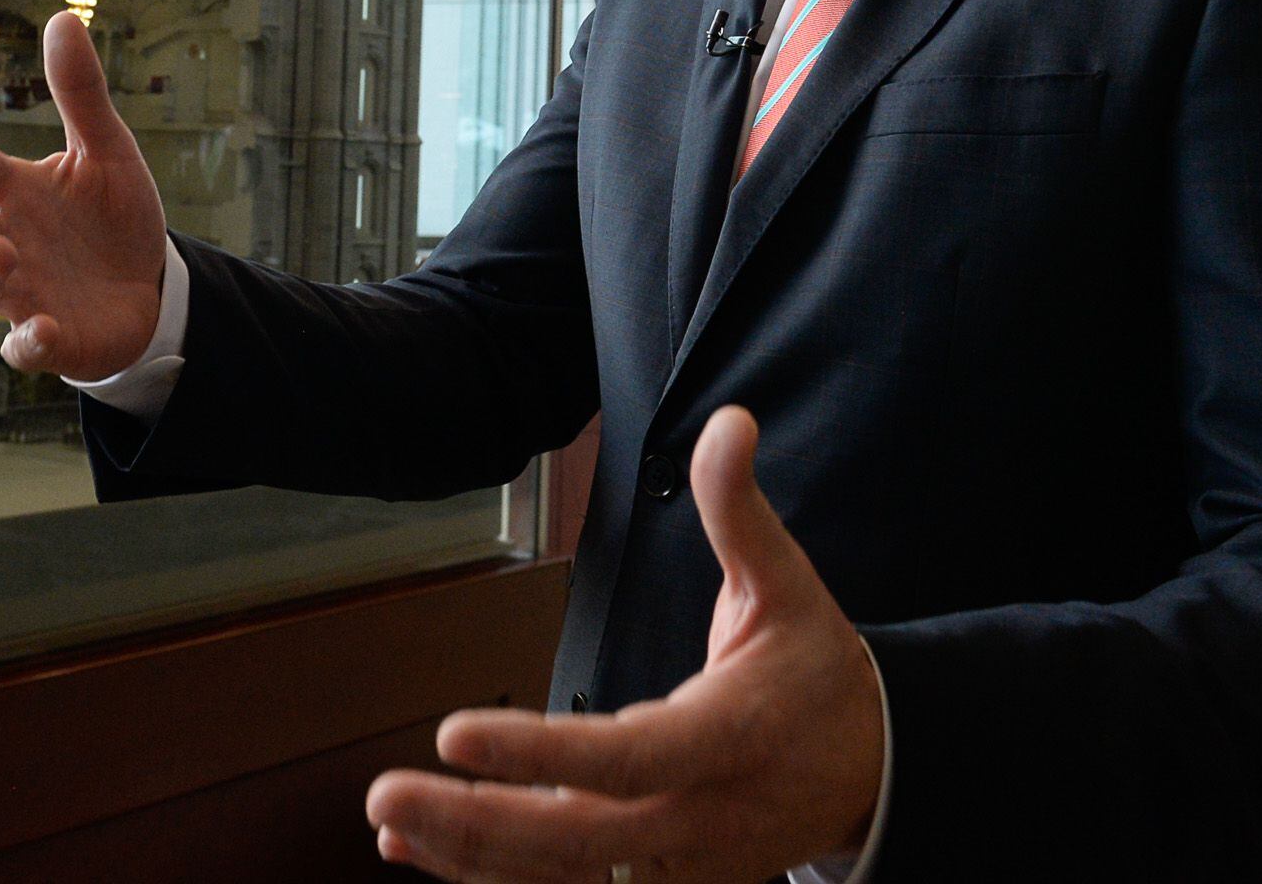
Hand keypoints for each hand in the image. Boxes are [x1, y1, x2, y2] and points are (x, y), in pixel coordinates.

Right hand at [0, 10, 169, 381]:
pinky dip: (27, 343)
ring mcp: (23, 292)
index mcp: (15, 192)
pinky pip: (24, 348)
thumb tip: (63, 15)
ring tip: (6, 255)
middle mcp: (7, 240)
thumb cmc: (111, 215)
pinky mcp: (50, 338)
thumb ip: (80, 92)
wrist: (148, 284)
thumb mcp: (105, 149)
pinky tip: (41, 330)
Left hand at [365, 407, 883, 881]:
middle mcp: (702, 818)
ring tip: (390, 824)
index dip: (541, 754)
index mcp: (732, 737)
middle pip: (581, 841)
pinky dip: (494, 878)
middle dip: (476, 824)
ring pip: (568, 880)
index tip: (455, 733)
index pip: (629, 757)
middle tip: (386, 795)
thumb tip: (731, 422)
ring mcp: (684, 865)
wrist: (875, 770)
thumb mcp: (788, 584)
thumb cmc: (818, 673)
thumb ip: (741, 510)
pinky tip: (423, 854)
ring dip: (471, 859)